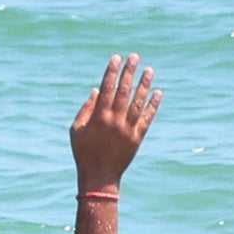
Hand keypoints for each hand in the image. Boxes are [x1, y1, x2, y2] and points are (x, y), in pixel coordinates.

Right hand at [68, 52, 158, 190]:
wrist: (99, 175)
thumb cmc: (84, 152)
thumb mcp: (76, 130)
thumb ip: (85, 109)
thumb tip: (96, 90)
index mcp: (99, 117)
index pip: (107, 88)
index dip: (112, 72)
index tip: (117, 58)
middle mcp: (115, 120)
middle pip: (124, 91)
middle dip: (129, 72)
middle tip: (135, 57)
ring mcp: (128, 129)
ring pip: (138, 102)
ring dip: (144, 85)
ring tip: (149, 70)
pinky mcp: (138, 138)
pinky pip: (147, 118)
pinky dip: (153, 105)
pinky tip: (158, 93)